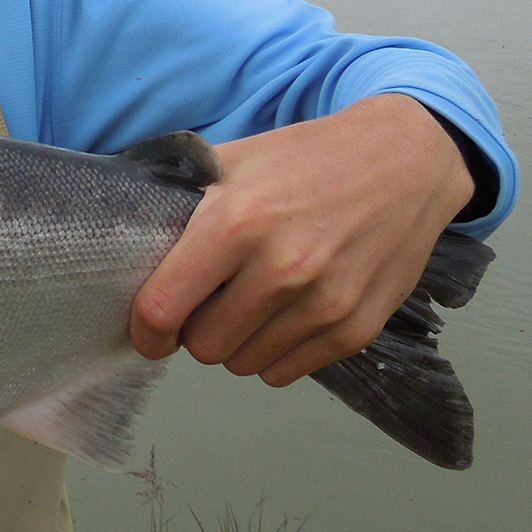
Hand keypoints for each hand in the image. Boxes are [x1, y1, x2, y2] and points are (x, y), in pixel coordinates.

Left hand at [129, 94, 475, 387]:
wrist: (408, 160)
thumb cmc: (310, 158)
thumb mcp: (233, 161)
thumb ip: (179, 203)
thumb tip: (124, 241)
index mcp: (237, 222)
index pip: (163, 310)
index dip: (145, 329)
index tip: (148, 329)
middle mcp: (282, 269)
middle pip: (202, 348)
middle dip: (195, 330)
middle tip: (210, 300)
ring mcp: (324, 304)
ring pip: (243, 365)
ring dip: (237, 342)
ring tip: (252, 301)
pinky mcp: (357, 328)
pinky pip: (286, 373)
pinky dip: (276, 352)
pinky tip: (286, 312)